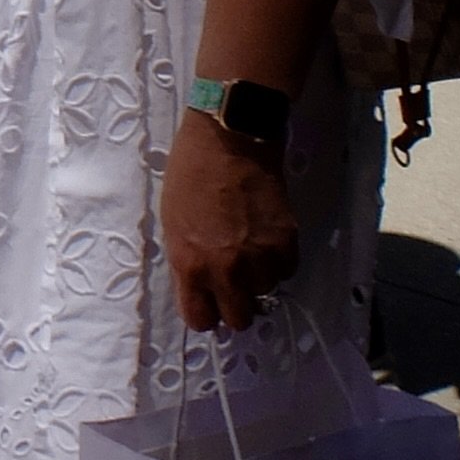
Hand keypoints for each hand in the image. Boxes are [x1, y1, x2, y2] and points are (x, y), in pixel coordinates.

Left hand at [160, 110, 298, 332]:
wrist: (229, 140)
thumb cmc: (190, 173)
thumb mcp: (172, 222)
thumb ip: (187, 260)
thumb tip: (200, 285)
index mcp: (190, 264)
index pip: (201, 319)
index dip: (205, 313)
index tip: (209, 303)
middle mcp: (226, 269)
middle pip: (239, 318)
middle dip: (235, 304)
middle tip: (234, 284)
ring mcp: (259, 257)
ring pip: (265, 292)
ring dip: (259, 278)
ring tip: (250, 249)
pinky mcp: (286, 242)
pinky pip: (286, 270)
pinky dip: (279, 261)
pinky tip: (267, 239)